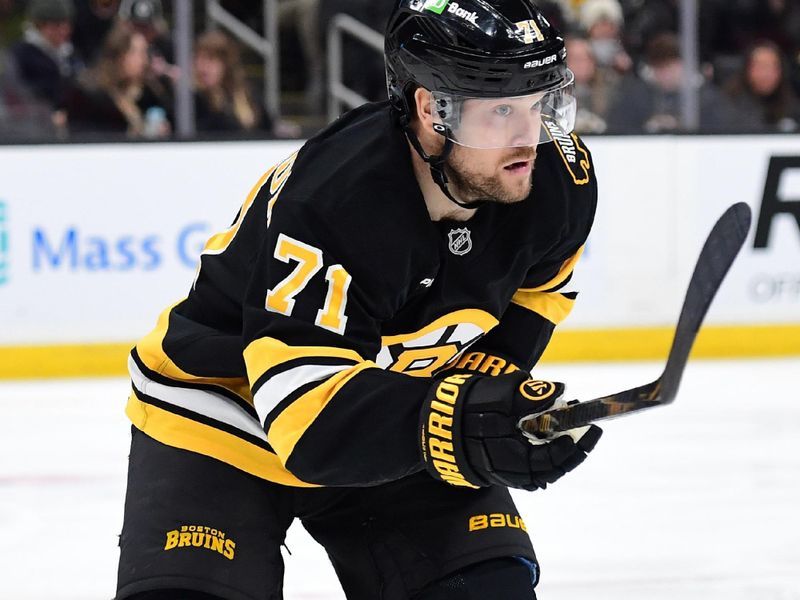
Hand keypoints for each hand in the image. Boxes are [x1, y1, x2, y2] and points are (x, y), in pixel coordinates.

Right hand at [419, 371, 600, 490]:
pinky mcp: (495, 466)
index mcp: (513, 458)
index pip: (555, 459)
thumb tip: (561, 392)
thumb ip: (529, 394)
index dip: (577, 445)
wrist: (428, 421)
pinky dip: (540, 451)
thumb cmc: (462, 406)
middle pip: (551, 468)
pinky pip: (527, 465)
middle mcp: (510, 472)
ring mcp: (502, 471)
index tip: (593, 427)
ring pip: (540, 467)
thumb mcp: (497, 394)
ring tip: (566, 426)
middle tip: (588, 430)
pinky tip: (544, 433)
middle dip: (571, 449)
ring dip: (557, 449)